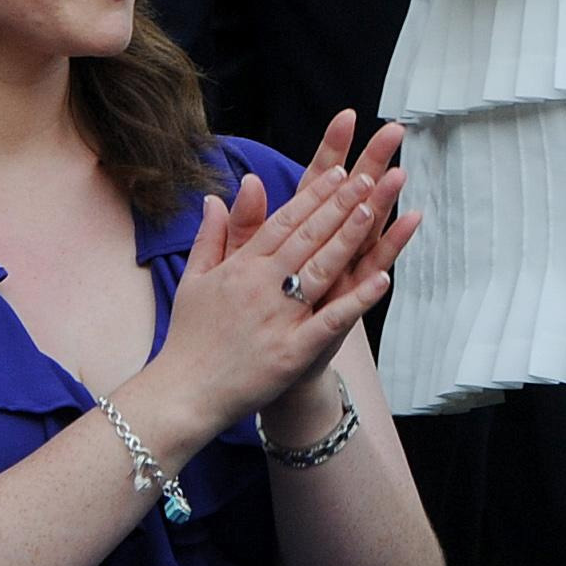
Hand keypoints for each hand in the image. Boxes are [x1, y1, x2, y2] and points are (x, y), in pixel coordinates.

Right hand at [156, 115, 420, 444]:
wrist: (183, 395)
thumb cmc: (189, 338)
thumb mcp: (194, 279)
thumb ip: (212, 236)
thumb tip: (215, 196)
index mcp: (241, 267)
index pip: (283, 222)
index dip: (313, 196)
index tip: (338, 171)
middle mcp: (261, 286)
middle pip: (306, 237)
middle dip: (339, 205)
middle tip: (367, 176)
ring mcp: (278, 318)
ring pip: (319, 270)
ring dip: (347, 239)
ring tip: (372, 210)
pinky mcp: (291, 352)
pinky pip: (330, 321)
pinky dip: (357, 301)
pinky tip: (382, 280)